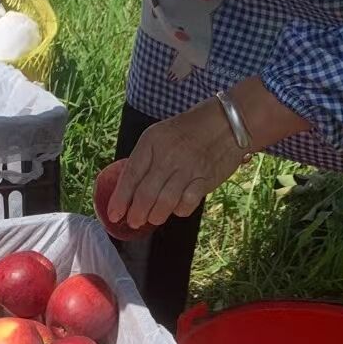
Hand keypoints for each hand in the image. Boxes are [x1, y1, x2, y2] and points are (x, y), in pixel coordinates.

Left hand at [107, 98, 244, 229]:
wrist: (228, 122)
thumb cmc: (190, 130)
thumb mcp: (161, 135)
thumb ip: (147, 159)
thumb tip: (130, 191)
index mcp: (152, 141)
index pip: (131, 175)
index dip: (120, 199)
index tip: (114, 215)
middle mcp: (167, 154)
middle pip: (145, 193)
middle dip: (136, 213)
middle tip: (134, 221)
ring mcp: (187, 167)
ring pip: (164, 202)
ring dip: (155, 216)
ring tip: (153, 218)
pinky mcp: (204, 178)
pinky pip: (186, 204)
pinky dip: (179, 211)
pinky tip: (177, 209)